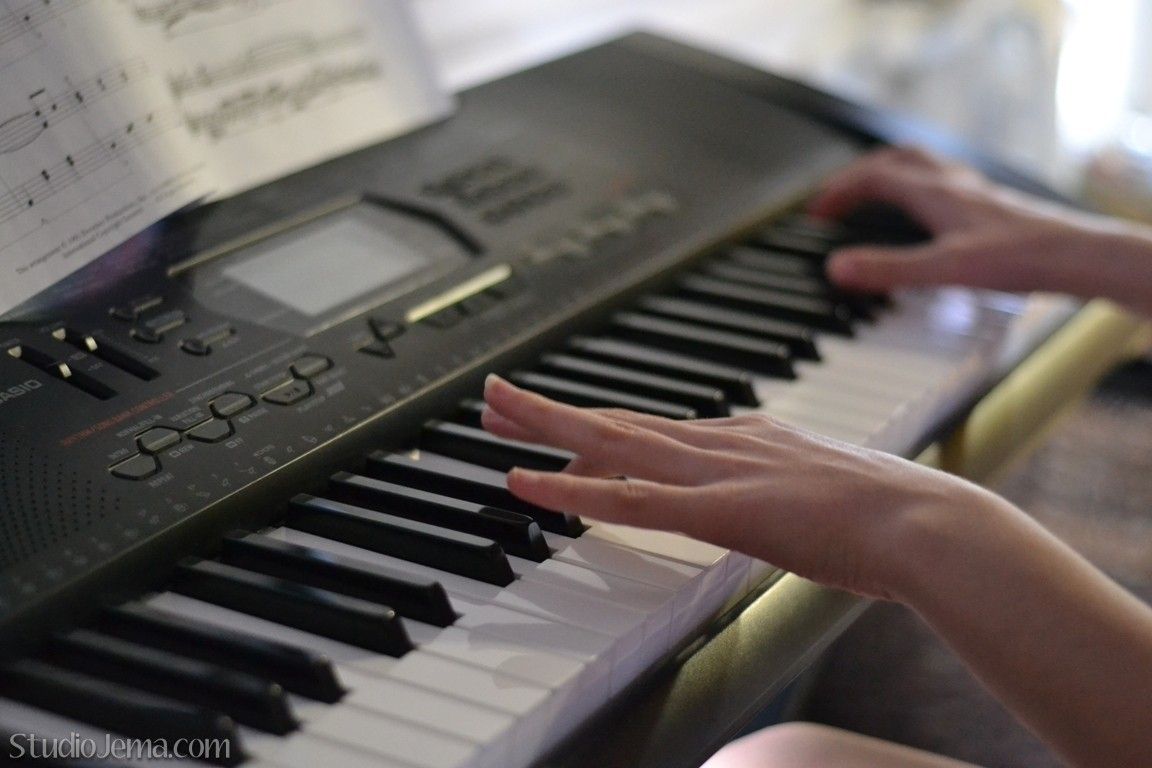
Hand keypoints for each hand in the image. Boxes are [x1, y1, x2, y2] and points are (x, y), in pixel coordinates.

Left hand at [481, 374, 999, 601]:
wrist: (927, 522)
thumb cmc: (885, 515)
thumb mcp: (815, 489)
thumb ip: (775, 486)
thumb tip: (758, 498)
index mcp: (744, 438)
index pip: (652, 426)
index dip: (596, 420)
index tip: (554, 419)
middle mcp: (722, 442)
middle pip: (619, 421)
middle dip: (553, 411)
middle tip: (496, 398)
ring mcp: (719, 471)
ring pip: (615, 443)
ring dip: (548, 428)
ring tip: (495, 414)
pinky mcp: (723, 510)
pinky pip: (634, 499)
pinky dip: (576, 490)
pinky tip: (531, 482)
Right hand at [810, 147, 1151, 314]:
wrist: (1076, 256)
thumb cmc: (1019, 258)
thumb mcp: (944, 269)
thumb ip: (888, 269)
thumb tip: (838, 268)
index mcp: (934, 192)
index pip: (873, 176)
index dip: (838, 190)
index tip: (816, 212)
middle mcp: (952, 183)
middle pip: (895, 160)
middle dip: (859, 175)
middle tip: (838, 198)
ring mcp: (973, 191)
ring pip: (922, 167)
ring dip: (890, 175)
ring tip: (872, 195)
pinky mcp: (989, 206)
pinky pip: (944, 183)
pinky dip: (919, 190)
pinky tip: (925, 214)